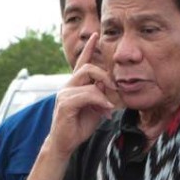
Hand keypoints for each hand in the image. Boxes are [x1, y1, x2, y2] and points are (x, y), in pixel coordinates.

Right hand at [48, 34, 118, 156]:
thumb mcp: (94, 108)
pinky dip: (100, 101)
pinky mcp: (65, 104)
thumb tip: (107, 86)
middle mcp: (68, 86)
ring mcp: (64, 94)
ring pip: (89, 80)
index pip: (82, 63)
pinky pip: (87, 94)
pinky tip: (105, 110)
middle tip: (115, 88)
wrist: (64, 144)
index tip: (95, 35)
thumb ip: (100, 95)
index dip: (88, 48)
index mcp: (74, 85)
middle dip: (105, 75)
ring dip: (103, 92)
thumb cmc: (78, 126)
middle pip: (88, 68)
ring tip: (109, 105)